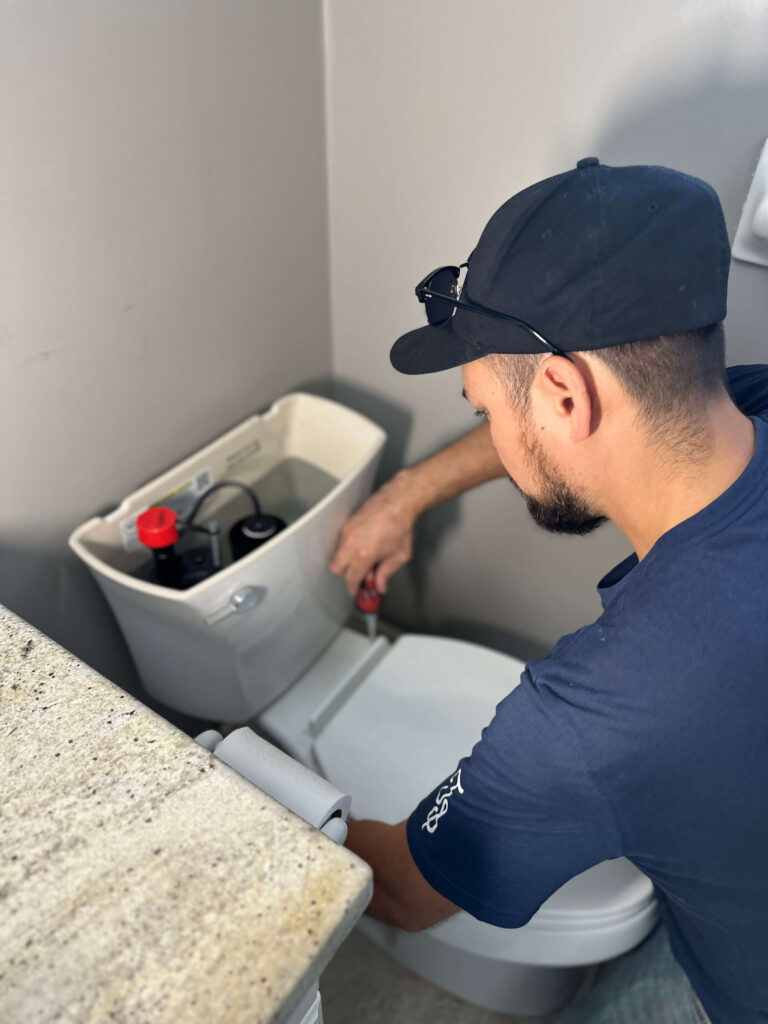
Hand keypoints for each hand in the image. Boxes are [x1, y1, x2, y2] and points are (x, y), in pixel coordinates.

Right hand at [329, 473, 417, 596]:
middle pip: (336, 568)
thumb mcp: (400, 555)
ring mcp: (347, 532)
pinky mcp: (347, 522)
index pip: (351, 578)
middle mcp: (351, 544)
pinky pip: (341, 540)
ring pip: (337, 553)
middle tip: (360, 573)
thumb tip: (381, 586)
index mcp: (364, 555)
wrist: (398, 501)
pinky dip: (349, 546)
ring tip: (365, 555)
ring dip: (347, 559)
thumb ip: (387, 573)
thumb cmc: (401, 526)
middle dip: (346, 574)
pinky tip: (364, 542)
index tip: (355, 590)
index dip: (353, 588)